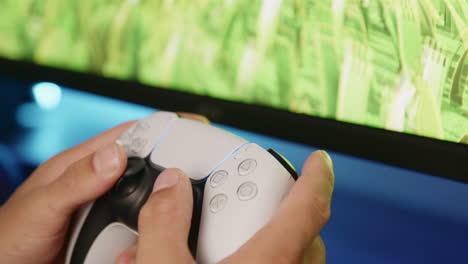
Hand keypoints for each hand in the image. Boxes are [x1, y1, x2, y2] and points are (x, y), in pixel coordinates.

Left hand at [0, 112, 208, 263]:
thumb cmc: (10, 236)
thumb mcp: (40, 207)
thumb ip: (75, 182)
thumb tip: (115, 156)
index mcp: (83, 164)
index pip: (129, 135)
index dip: (163, 125)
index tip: (194, 125)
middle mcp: (99, 182)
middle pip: (146, 163)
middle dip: (176, 159)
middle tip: (207, 165)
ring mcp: (106, 207)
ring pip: (147, 194)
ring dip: (168, 194)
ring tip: (194, 198)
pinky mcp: (110, 230)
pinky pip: (142, 221)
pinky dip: (158, 220)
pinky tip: (169, 225)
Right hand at [116, 150, 333, 263]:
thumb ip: (164, 224)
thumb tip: (169, 187)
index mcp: (269, 261)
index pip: (310, 207)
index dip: (319, 177)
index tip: (321, 158)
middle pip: (308, 233)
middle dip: (292, 208)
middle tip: (268, 198)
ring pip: (298, 257)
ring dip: (281, 237)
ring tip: (248, 233)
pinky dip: (267, 257)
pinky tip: (232, 258)